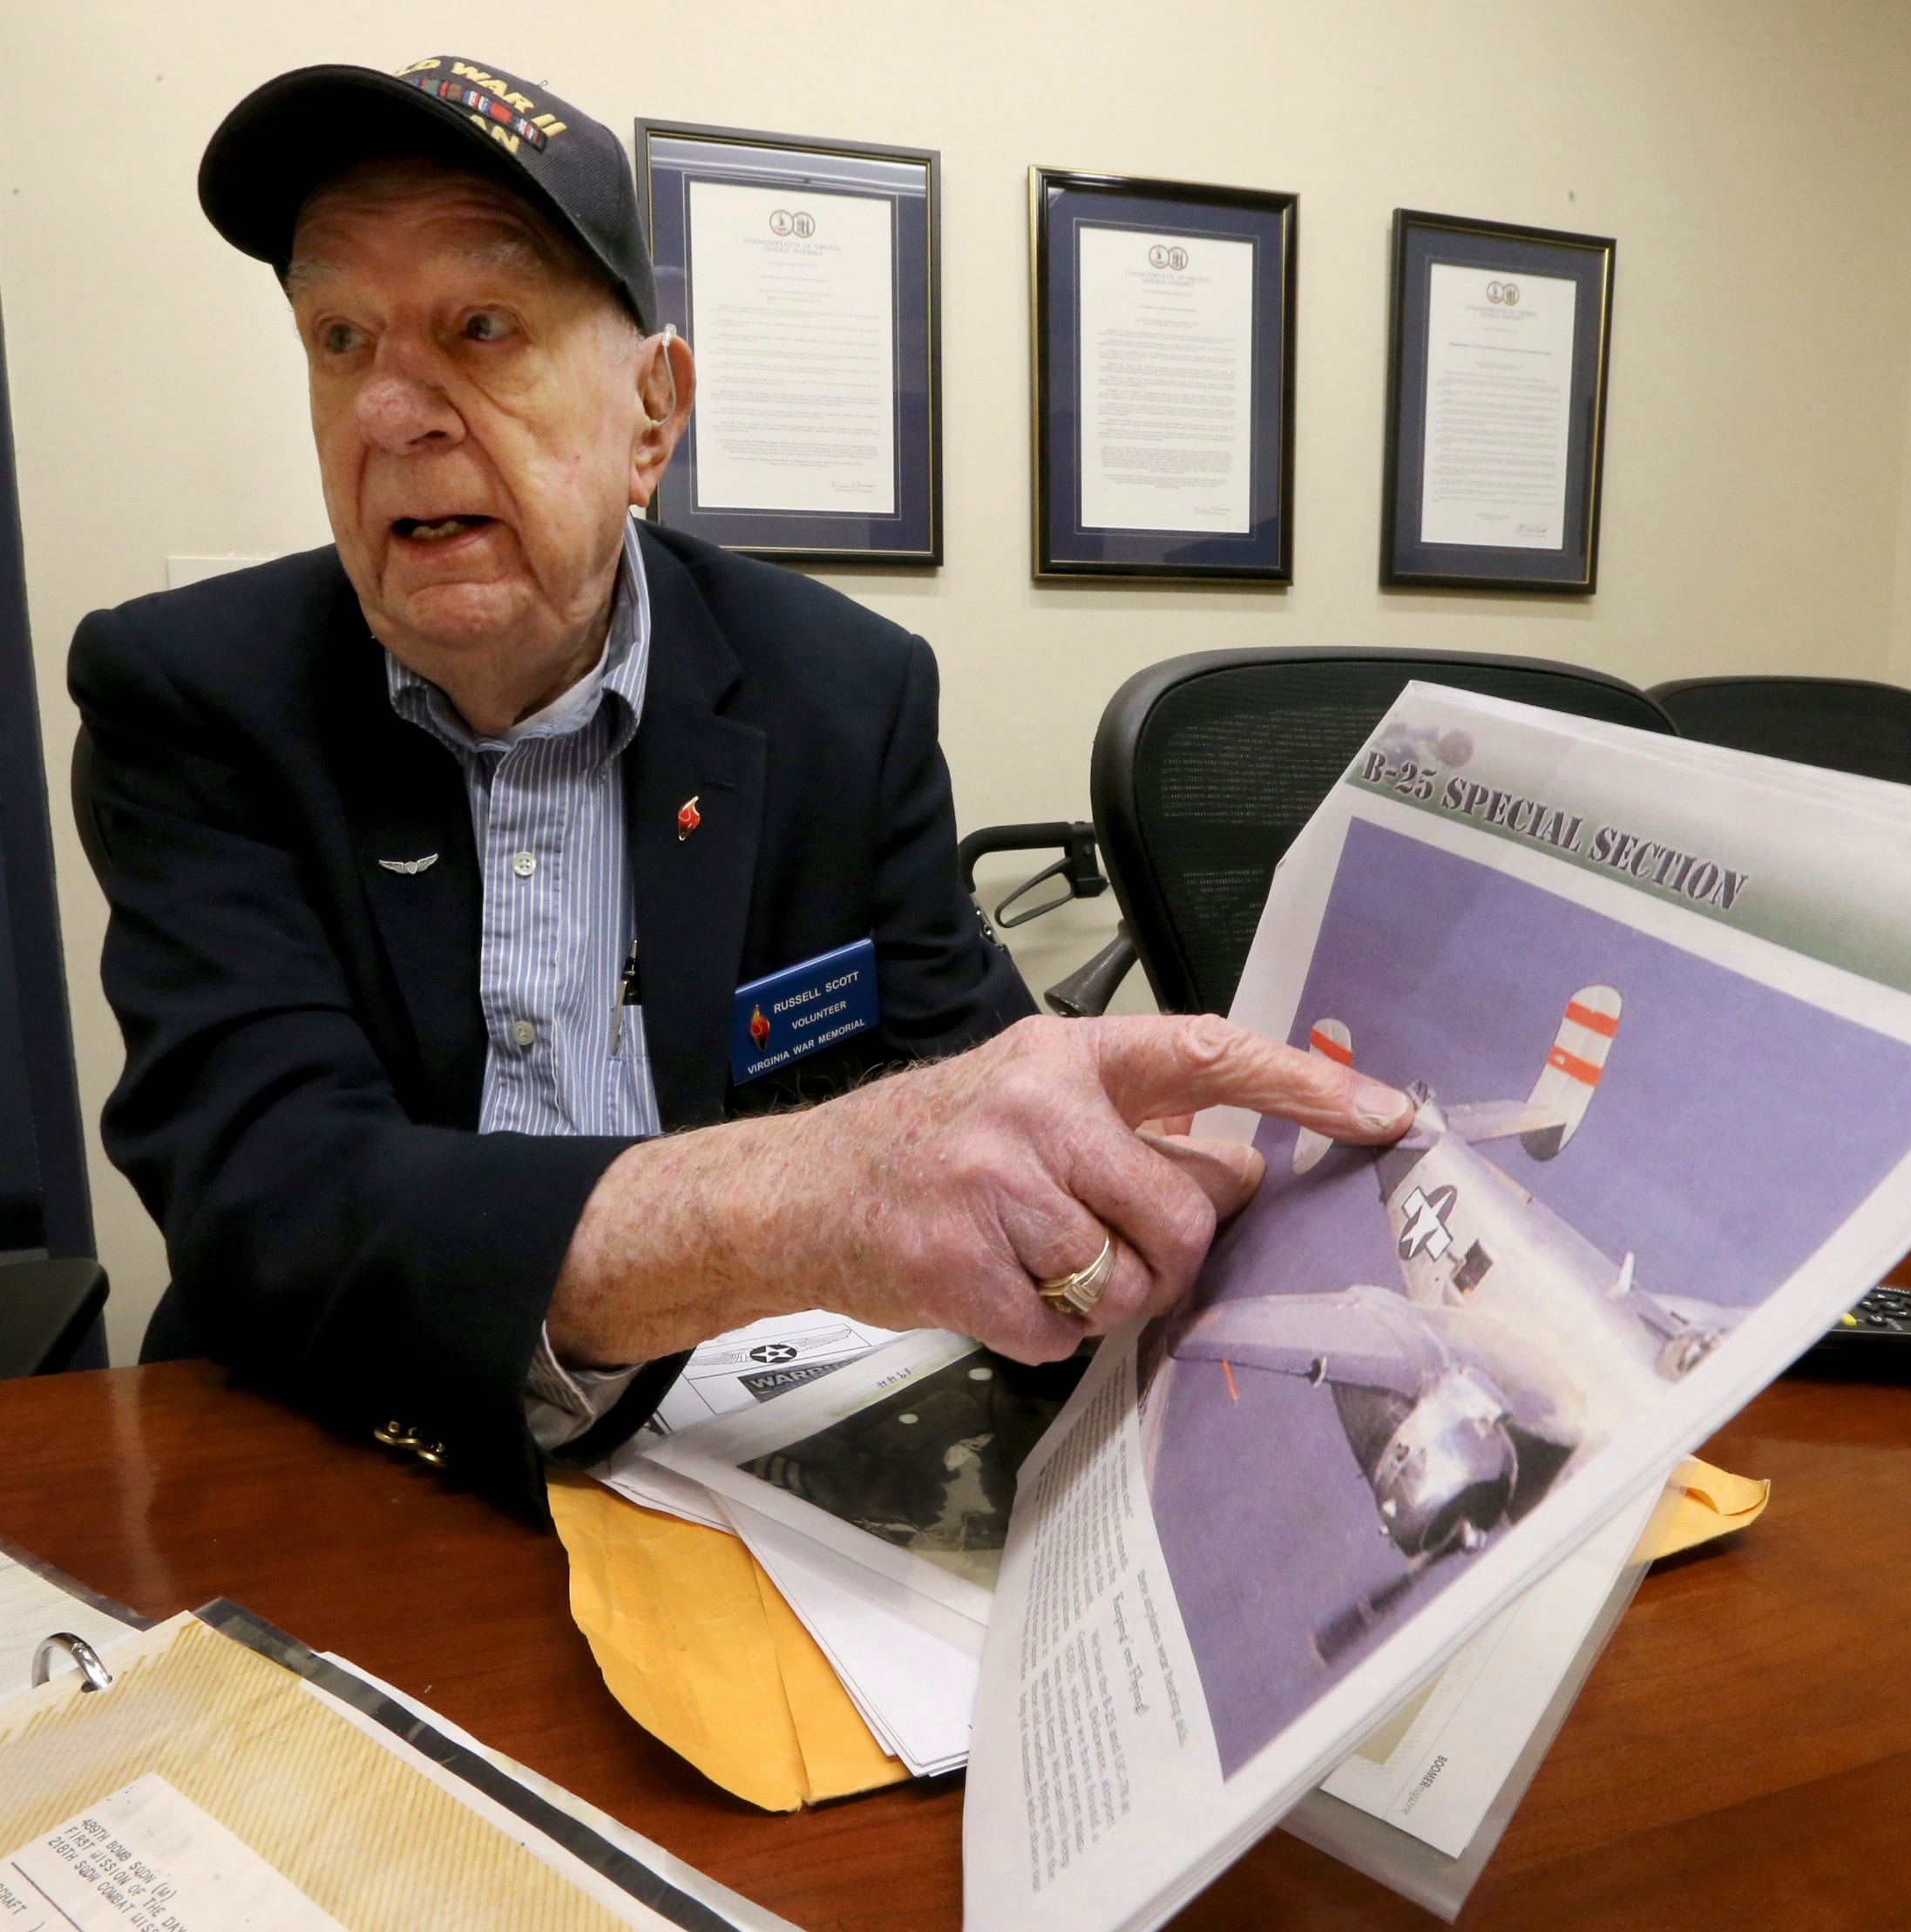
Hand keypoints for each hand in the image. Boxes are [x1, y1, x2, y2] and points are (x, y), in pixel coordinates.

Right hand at [549, 1014, 1410, 1368]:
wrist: (799, 1193)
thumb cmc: (925, 1148)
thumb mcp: (1028, 1101)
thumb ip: (1131, 1125)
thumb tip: (1241, 1172)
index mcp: (1063, 1057)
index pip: (1211, 1053)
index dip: (1305, 1087)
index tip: (1384, 1113)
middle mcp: (1035, 1109)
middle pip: (1186, 1207)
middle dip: (1176, 1253)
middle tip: (1127, 1253)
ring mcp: (996, 1186)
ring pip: (1131, 1279)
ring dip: (1109, 1298)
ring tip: (1050, 1269)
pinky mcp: (963, 1265)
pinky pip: (1064, 1330)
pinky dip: (1048, 1333)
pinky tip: (1004, 1294)